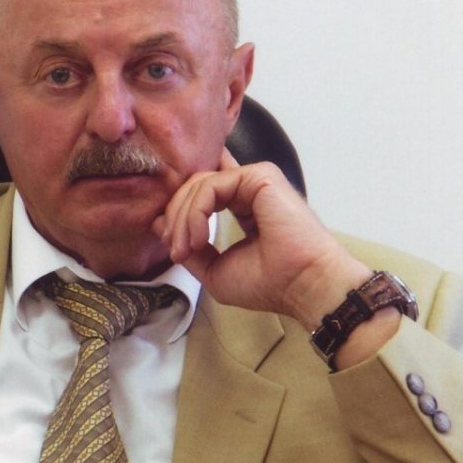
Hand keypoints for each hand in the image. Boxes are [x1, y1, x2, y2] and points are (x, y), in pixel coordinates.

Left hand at [152, 148, 373, 329]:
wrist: (303, 285)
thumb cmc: (268, 284)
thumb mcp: (215, 270)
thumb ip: (189, 246)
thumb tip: (159, 223)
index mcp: (243, 206)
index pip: (201, 194)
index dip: (178, 216)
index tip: (174, 250)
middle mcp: (249, 189)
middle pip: (194, 187)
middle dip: (175, 218)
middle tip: (175, 251)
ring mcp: (255, 180)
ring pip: (199, 184)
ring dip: (182, 219)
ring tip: (185, 249)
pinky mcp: (260, 176)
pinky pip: (210, 186)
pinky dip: (195, 212)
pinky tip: (197, 237)